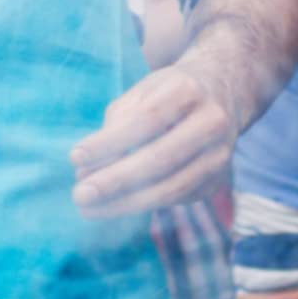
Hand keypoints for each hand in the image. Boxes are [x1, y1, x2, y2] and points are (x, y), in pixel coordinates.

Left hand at [70, 61, 237, 218]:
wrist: (222, 95)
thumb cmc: (169, 92)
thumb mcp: (142, 92)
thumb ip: (115, 125)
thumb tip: (86, 169)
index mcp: (189, 90)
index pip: (147, 120)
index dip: (110, 143)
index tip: (75, 158)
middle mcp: (212, 122)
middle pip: (161, 158)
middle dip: (115, 181)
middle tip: (80, 195)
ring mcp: (220, 155)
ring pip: (171, 188)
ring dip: (125, 203)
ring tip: (90, 208)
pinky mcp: (216, 181)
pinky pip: (175, 199)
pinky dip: (141, 205)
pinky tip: (113, 205)